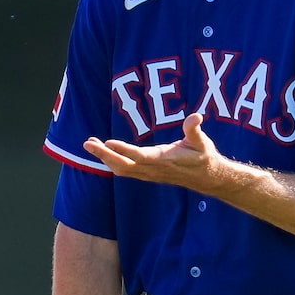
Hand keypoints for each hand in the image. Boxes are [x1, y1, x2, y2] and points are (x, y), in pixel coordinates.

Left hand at [84, 112, 222, 189]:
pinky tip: (103, 153)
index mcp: (164, 159)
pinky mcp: (147, 175)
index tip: (107, 142)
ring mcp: (149, 174)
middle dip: (104, 155)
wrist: (207, 178)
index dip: (123, 150)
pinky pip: (125, 171)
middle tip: (87, 143)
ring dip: (104, 158)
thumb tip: (196, 117)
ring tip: (90, 144)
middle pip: (123, 165)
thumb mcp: (202, 141)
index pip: (140, 156)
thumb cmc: (203, 156)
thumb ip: (194, 129)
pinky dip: (111, 163)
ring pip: (121, 169)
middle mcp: (153, 169)